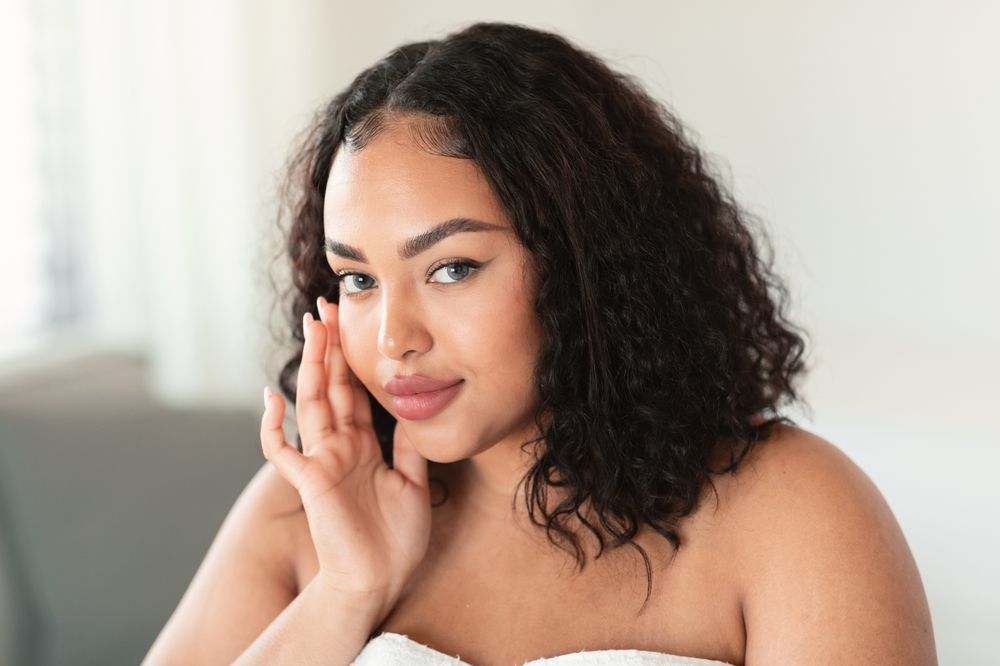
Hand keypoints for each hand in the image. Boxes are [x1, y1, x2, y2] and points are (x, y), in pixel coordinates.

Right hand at [260, 296, 430, 618]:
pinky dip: (272, 426)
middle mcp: (340, 446)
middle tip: (326, 306)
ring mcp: (322, 461)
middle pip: (331, 386)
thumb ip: (411, 446)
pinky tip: (270, 397)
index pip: (355, 391)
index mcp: (364, 444)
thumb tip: (419, 408)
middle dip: (329, 346)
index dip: (352, 358)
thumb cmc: (396, 539)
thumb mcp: (415, 481)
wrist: (379, 580)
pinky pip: (282, 451)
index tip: (351, 323)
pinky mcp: (310, 482)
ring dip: (311, 365)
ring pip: (311, 403)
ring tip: (312, 327)